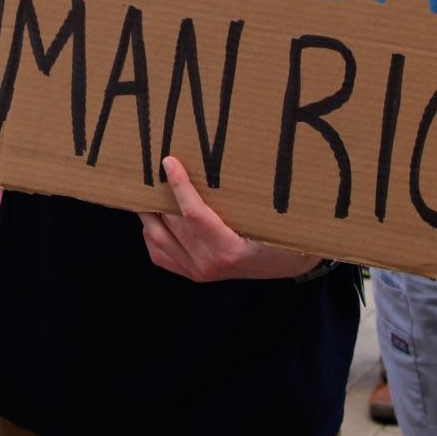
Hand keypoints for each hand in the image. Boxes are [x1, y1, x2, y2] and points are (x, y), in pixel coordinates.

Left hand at [139, 157, 322, 282]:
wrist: (288, 264)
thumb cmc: (283, 233)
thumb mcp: (269, 217)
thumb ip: (244, 197)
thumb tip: (218, 161)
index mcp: (230, 250)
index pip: (193, 213)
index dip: (179, 185)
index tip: (169, 161)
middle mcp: (209, 264)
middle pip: (171, 222)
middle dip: (159, 194)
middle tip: (151, 168)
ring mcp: (198, 272)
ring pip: (157, 238)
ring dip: (149, 212)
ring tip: (148, 188)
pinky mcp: (192, 275)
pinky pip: (159, 254)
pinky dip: (151, 233)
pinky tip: (155, 216)